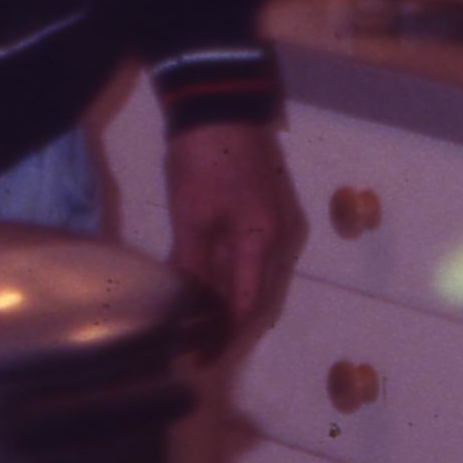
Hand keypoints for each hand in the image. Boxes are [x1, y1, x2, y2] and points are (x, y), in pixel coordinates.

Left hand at [164, 122, 304, 338]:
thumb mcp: (190, 216)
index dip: (223, 337)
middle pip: (255, 297)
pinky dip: (230, 277)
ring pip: (253, 278)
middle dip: (225, 325)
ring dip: (227, 301)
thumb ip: (191, 265)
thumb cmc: (205, 158)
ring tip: (192, 322)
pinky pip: (251, 258)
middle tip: (190, 347)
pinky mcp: (266, 211)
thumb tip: (182, 309)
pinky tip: (204, 286)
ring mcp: (277, 224)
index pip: (246, 307)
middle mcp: (280, 239)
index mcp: (263, 242)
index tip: (198, 359)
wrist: (220, 102)